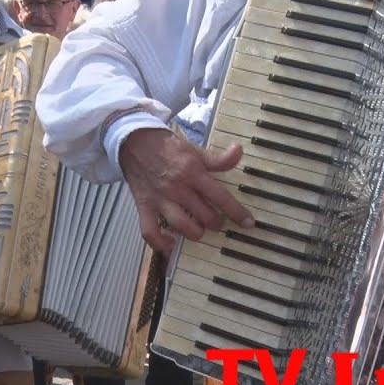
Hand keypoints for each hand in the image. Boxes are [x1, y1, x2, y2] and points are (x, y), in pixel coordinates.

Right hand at [118, 127, 252, 252]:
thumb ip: (217, 158)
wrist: (134, 141)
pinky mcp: (144, 206)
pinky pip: (150, 232)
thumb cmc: (167, 147)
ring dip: (195, 233)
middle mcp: (177, 188)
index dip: (237, 212)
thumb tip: (238, 151)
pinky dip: (160, 243)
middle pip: (204, 216)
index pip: (220, 197)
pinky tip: (171, 243)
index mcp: (192, 172)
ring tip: (199, 230)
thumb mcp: (195, 150)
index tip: (249, 223)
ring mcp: (160, 199)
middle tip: (218, 221)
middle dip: (216, 223)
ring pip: (182, 226)